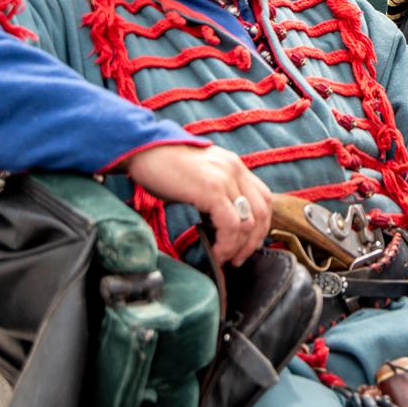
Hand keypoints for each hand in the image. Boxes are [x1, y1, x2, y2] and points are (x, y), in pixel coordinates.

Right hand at [125, 144, 271, 265]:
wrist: (143, 148)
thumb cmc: (163, 165)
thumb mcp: (200, 174)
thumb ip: (216, 191)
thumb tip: (220, 223)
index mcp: (235, 166)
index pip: (264, 199)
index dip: (260, 226)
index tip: (247, 244)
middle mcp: (236, 170)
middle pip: (262, 212)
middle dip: (253, 241)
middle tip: (238, 258)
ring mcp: (226, 179)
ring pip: (249, 222)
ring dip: (239, 247)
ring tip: (224, 258)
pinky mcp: (213, 190)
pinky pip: (230, 225)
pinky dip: (226, 244)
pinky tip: (215, 252)